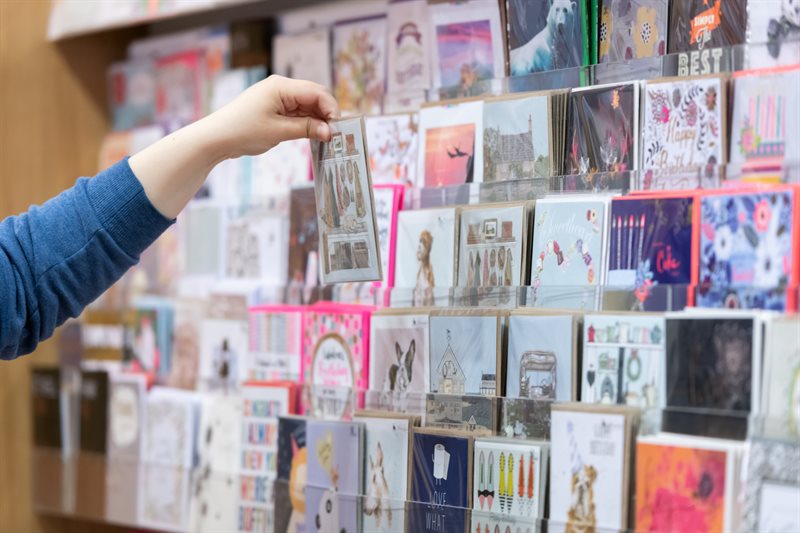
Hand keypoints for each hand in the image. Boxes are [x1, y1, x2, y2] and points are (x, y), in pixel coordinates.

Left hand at [205, 75, 339, 158]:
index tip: (339, 128)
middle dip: (327, 113)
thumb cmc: (242, 131)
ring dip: (318, 119)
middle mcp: (281, 87)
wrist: (216, 138)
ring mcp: (278, 97)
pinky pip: (298, 112)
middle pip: (315, 96)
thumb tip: (329, 131)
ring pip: (308, 105)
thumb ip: (306, 129)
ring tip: (326, 138)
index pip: (317, 92)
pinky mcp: (275, 108)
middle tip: (336, 134)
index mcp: (281, 86)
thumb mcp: (278, 131)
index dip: (332, 109)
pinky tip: (313, 135)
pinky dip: (307, 122)